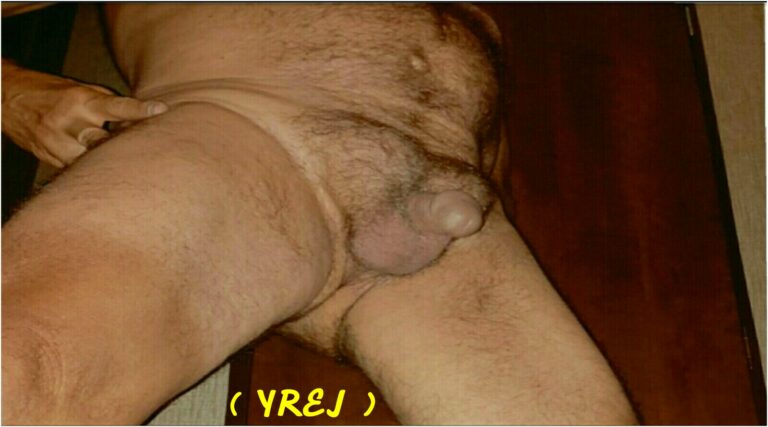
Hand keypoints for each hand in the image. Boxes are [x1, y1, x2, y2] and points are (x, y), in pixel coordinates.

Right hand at [1, 60, 167, 166]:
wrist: (6, 98)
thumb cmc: (51, 92)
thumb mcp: (80, 89)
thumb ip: (107, 105)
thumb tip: (138, 121)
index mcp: (81, 101)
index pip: (116, 107)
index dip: (140, 110)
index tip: (161, 110)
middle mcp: (69, 122)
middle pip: (103, 143)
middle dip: (122, 150)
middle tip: (146, 154)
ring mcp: (56, 143)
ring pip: (89, 163)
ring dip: (106, 164)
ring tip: (124, 167)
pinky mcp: (48, 158)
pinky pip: (75, 170)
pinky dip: (89, 171)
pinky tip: (102, 174)